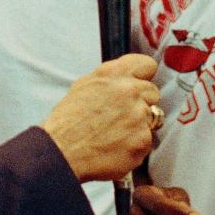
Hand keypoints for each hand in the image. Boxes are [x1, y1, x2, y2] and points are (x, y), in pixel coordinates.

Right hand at [41, 54, 159, 182]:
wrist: (62, 150)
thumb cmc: (69, 121)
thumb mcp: (84, 85)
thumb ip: (111, 77)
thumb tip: (128, 77)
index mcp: (113, 74)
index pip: (147, 65)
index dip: (143, 77)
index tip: (140, 84)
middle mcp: (128, 91)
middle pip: (153, 93)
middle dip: (142, 103)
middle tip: (122, 115)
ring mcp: (138, 115)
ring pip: (152, 118)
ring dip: (139, 125)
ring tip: (116, 132)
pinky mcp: (143, 140)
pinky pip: (148, 140)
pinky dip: (136, 145)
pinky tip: (118, 146)